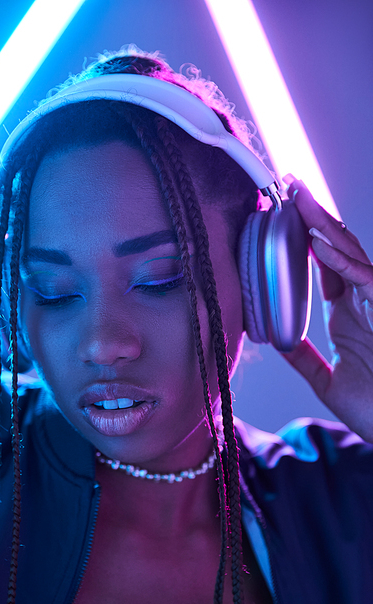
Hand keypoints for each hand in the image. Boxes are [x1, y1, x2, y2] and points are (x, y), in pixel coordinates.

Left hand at [282, 176, 372, 441]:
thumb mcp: (327, 381)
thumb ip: (304, 358)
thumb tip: (277, 340)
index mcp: (351, 315)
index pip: (326, 265)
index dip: (306, 238)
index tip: (282, 213)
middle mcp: (366, 303)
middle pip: (338, 249)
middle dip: (313, 216)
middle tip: (288, 185)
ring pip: (352, 255)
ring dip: (323, 225)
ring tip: (297, 196)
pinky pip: (366, 281)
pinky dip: (342, 262)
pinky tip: (318, 243)